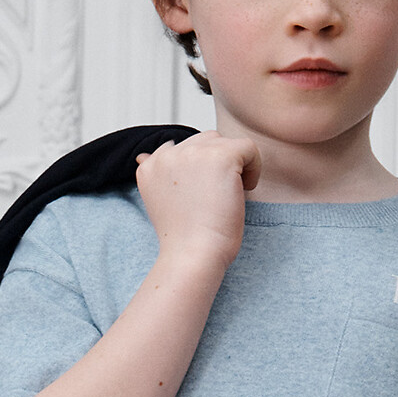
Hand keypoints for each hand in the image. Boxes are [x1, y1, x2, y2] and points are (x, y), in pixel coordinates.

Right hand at [135, 131, 261, 270]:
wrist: (193, 255)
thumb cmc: (183, 238)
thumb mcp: (161, 202)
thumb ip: (156, 175)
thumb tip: (142, 157)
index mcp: (151, 165)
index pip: (183, 149)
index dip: (200, 171)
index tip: (201, 198)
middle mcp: (168, 154)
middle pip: (206, 141)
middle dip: (218, 165)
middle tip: (217, 198)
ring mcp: (193, 152)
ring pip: (226, 143)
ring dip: (235, 166)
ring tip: (229, 195)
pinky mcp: (220, 156)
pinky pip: (249, 148)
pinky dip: (254, 169)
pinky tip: (244, 192)